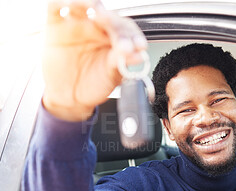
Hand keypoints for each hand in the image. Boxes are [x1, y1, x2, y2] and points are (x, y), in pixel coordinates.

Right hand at [42, 0, 146, 120]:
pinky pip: (55, 7)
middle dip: (116, 24)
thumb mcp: (111, 76)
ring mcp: (78, 25)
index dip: (134, 37)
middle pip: (109, 17)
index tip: (139, 46)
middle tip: (118, 34)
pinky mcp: (55, 26)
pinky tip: (68, 4)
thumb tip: (139, 56)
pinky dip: (60, 2)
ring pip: (84, 4)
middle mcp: (98, 29)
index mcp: (116, 40)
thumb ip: (122, 63)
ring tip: (99, 13)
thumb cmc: (94, 84)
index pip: (127, 30)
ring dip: (91, 4)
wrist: (69, 96)